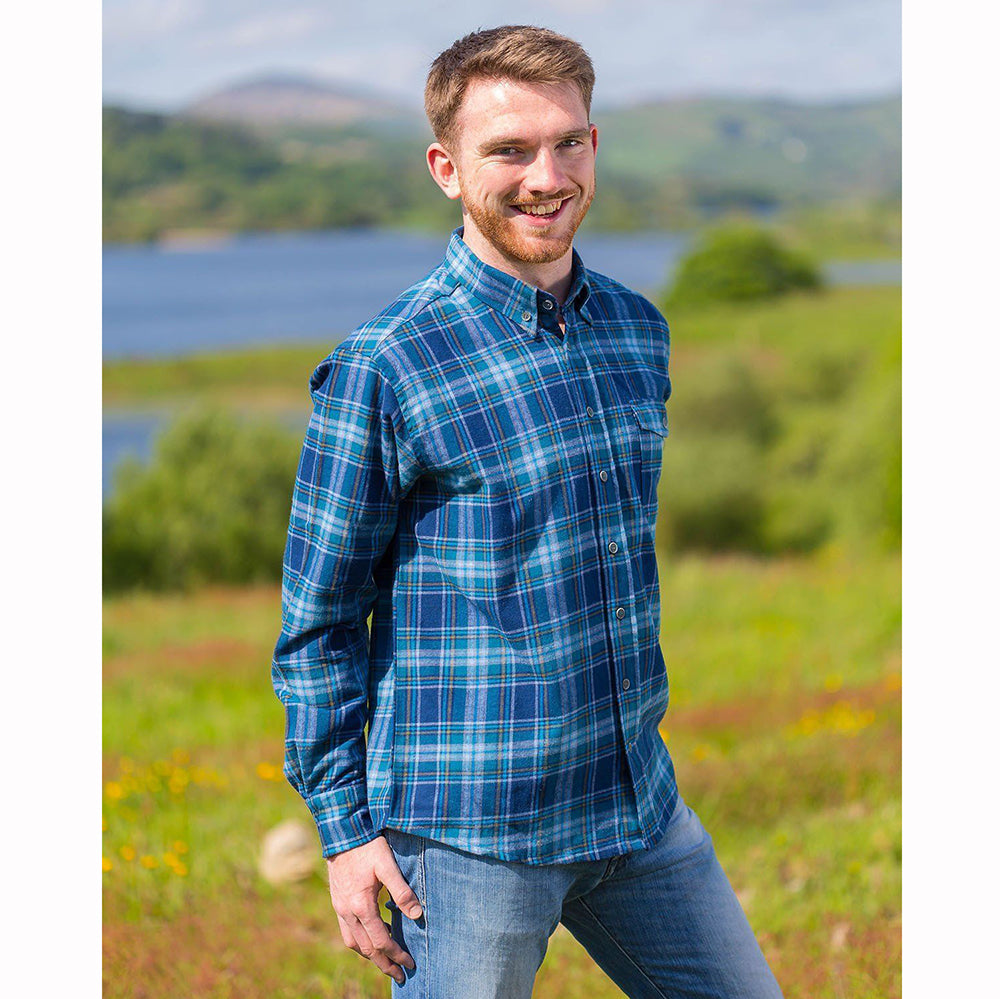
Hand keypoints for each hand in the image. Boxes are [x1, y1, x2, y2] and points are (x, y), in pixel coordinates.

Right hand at [326, 834, 422, 984]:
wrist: (342, 832)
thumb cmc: (367, 846)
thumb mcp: (388, 865)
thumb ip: (402, 890)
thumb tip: (417, 914)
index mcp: (362, 906)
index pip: (381, 941)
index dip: (397, 955)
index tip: (410, 963)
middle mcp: (348, 912)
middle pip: (366, 949)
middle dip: (384, 964)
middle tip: (400, 975)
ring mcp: (340, 909)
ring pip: (354, 944)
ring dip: (370, 956)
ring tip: (386, 960)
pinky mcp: (337, 902)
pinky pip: (347, 932)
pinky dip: (360, 942)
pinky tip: (372, 936)